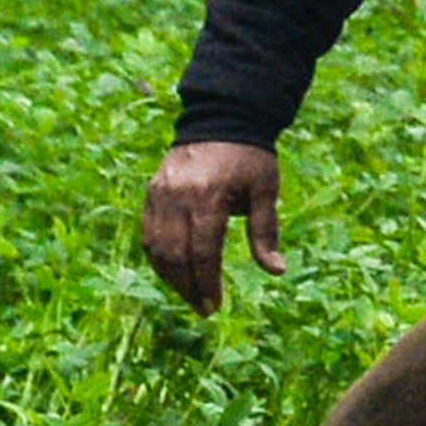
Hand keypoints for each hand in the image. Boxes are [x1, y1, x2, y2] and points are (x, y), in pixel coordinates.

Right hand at [141, 140, 282, 315]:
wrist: (221, 117)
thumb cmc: (250, 157)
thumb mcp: (265, 191)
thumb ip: (266, 232)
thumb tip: (276, 271)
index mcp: (208, 196)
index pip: (202, 252)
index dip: (206, 283)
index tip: (213, 306)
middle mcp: (178, 196)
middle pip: (175, 255)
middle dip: (187, 287)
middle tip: (202, 308)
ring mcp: (161, 193)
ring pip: (156, 247)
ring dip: (170, 277)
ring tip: (188, 294)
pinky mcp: (152, 192)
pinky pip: (148, 233)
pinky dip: (158, 258)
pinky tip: (172, 272)